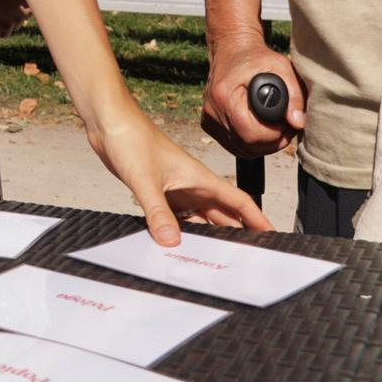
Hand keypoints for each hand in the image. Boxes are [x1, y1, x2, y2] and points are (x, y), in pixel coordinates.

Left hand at [0, 0, 30, 44]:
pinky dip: (24, 10)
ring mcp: (17, 19)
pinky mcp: (28, 12)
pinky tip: (18, 2)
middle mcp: (5, 25)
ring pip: (16, 25)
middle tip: (0, 12)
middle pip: (5, 33)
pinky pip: (26, 15)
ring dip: (13, 18)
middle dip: (3, 26)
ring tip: (8, 5)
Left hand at [90, 118, 273, 244]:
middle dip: (234, 235)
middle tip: (242, 258)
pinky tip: (177, 244)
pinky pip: (176, 217)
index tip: (272, 235)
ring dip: (205, 236)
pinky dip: (179, 231)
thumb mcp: (146, 179)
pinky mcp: (158, 192)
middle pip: (221, 215)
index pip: (238, 202)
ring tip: (212, 259)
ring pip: (199, 219)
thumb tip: (171, 241)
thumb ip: (158, 212)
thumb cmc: (131, 138)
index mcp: (200, 178)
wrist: (109, 123)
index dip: (258, 218)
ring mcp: (176, 189)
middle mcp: (192, 185)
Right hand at [200, 35, 305, 158]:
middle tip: (284, 124)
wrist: (231, 50)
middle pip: (247, 146)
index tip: (286, 122)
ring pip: (242, 149)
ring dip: (262, 143)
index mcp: (224, 96)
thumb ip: (294, 95)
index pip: (251, 134)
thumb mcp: (281, 67)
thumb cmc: (256, 57)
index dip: (275, 134)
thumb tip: (298, 122)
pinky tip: (258, 125)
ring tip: (273, 123)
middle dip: (272, 141)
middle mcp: (212, 111)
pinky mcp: (209, 124)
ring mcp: (208, 120)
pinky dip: (250, 141)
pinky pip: (234, 145)